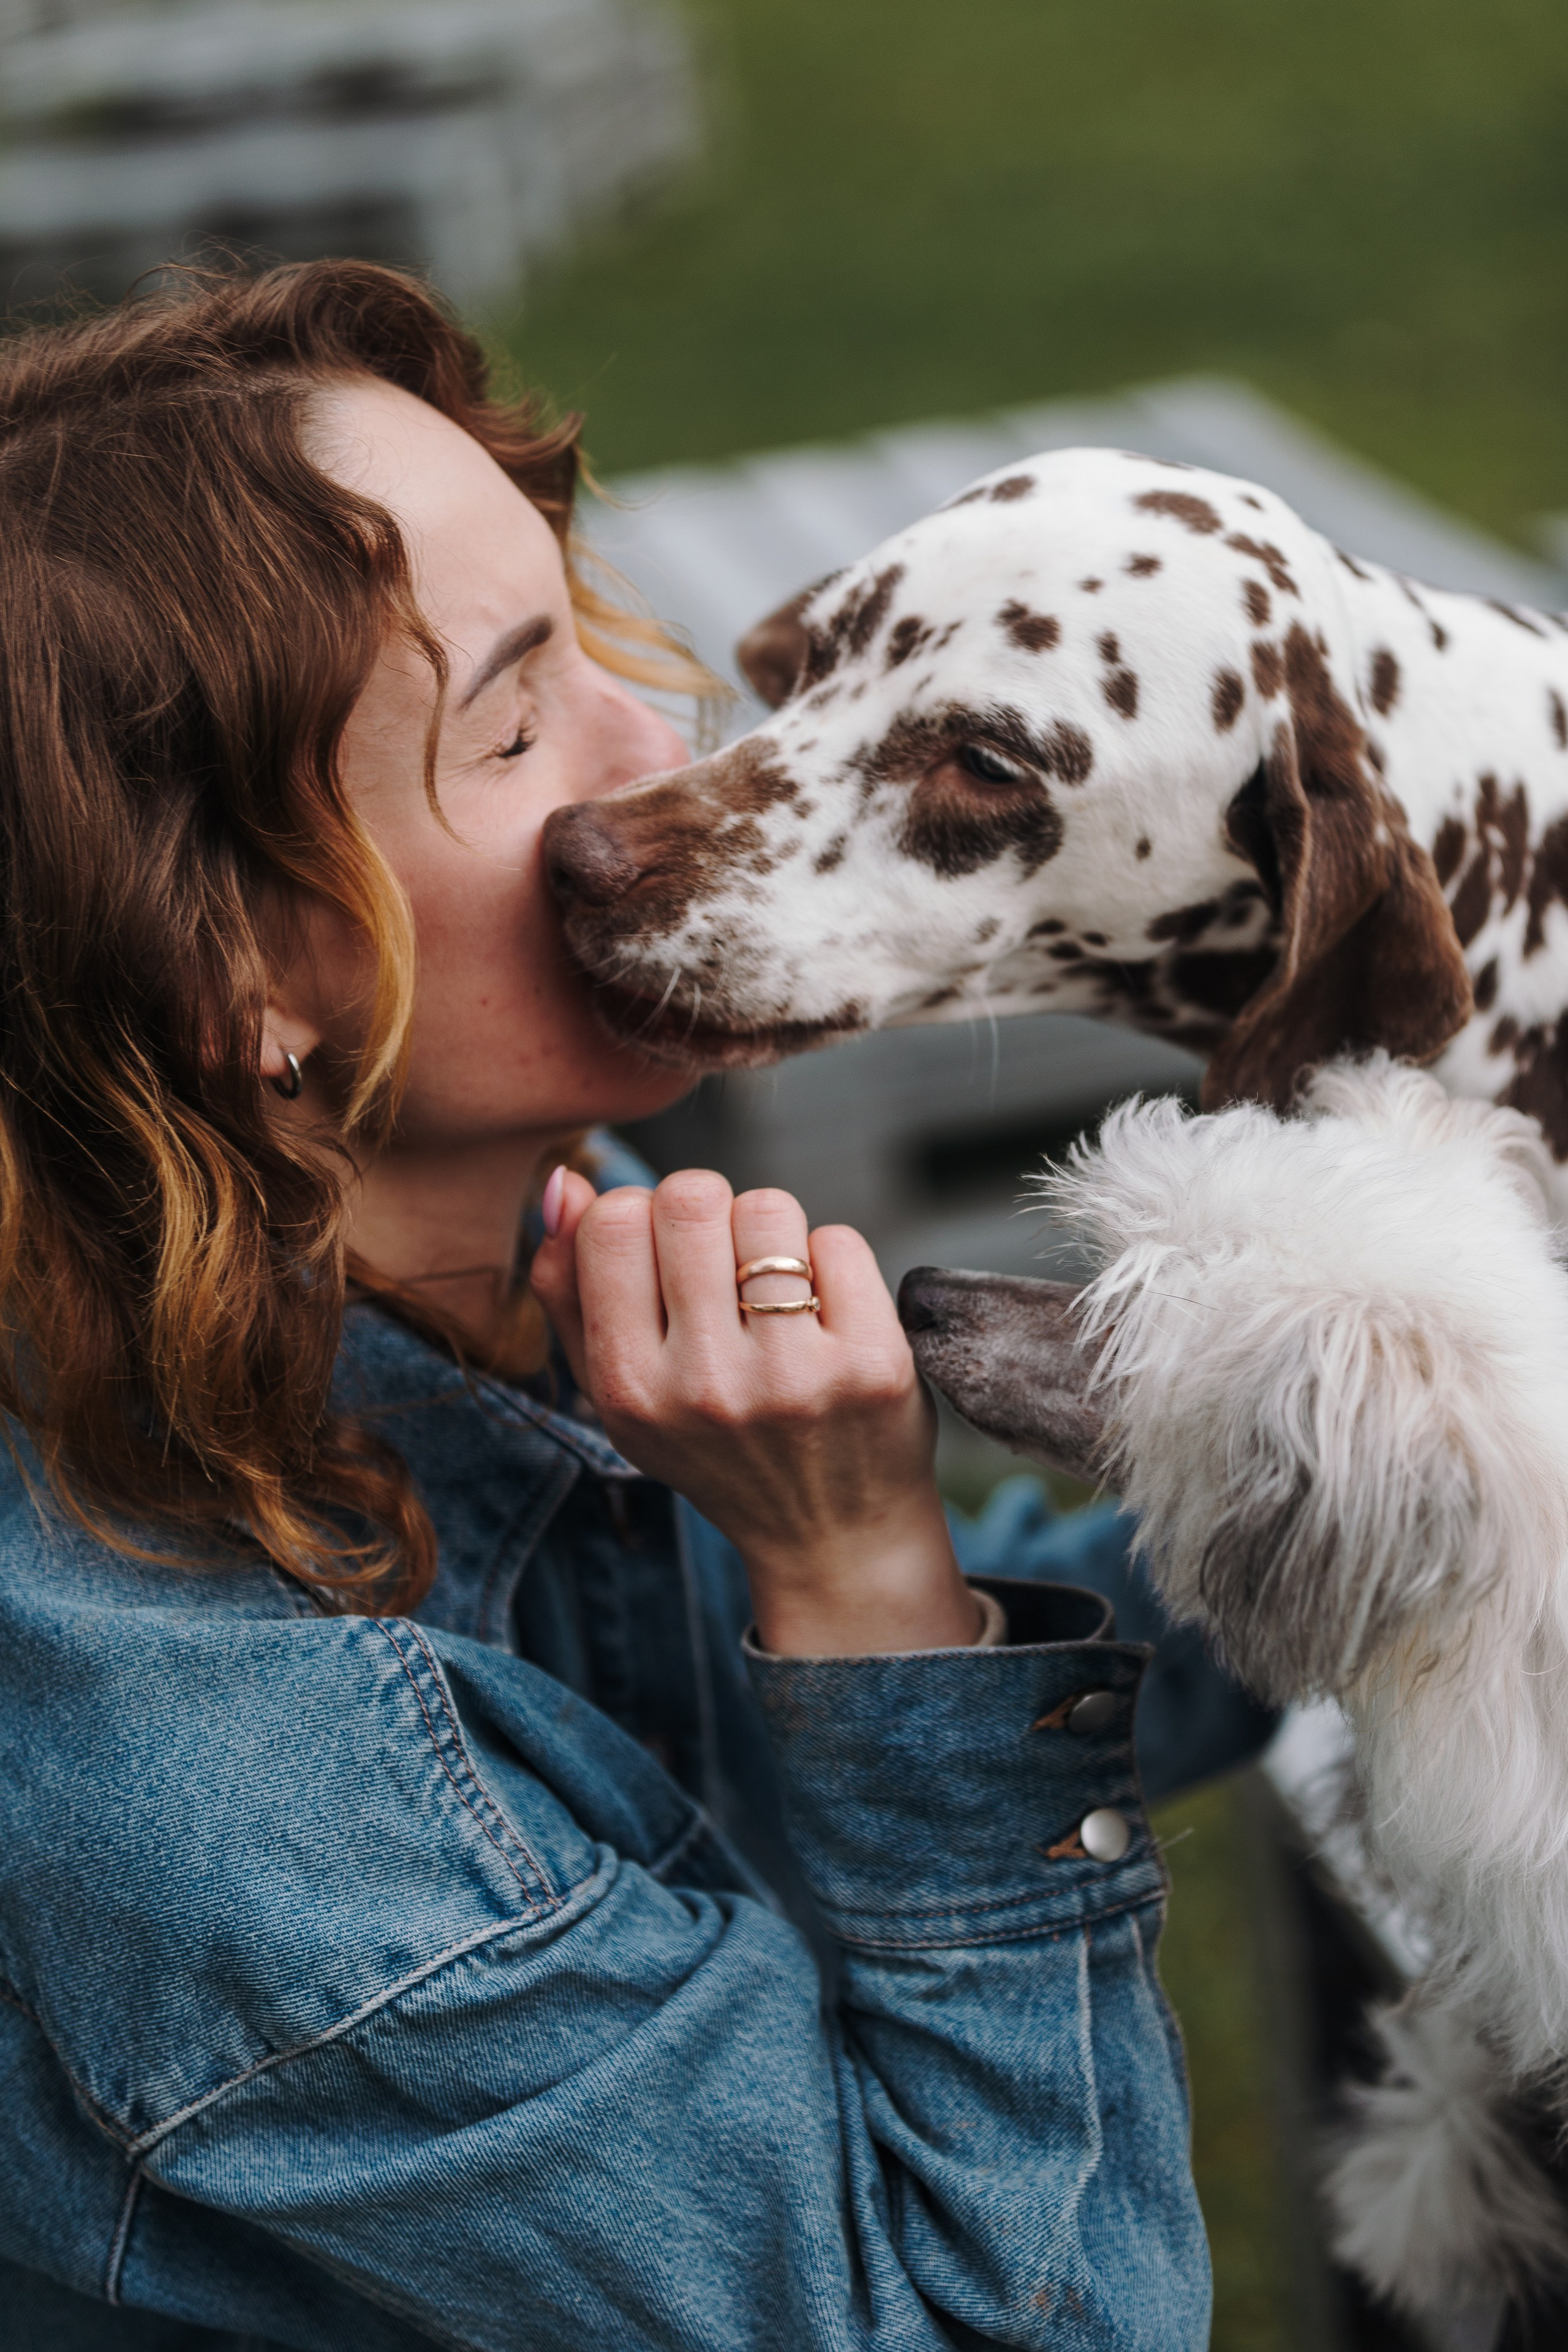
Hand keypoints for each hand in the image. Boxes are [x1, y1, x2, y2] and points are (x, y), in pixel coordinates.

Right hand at [530, 1169, 980, 1656]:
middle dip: (708, 1211)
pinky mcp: (871, 1367)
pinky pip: (839, 1241)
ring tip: (774, 1292)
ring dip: (772, 1233)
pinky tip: (826, 1316)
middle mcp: (706, 1387)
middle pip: (690, 1197)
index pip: (613, 1220)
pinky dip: (832, 1261)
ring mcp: (793, 1378)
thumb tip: (566, 1183)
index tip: (664, 1256)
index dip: (640, 1214)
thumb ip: (570, 1288)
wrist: (830, 1538)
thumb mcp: (619, 1390)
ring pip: (768, 1208)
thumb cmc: (716, 1446)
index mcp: (628, 1389)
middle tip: (724, 1263)